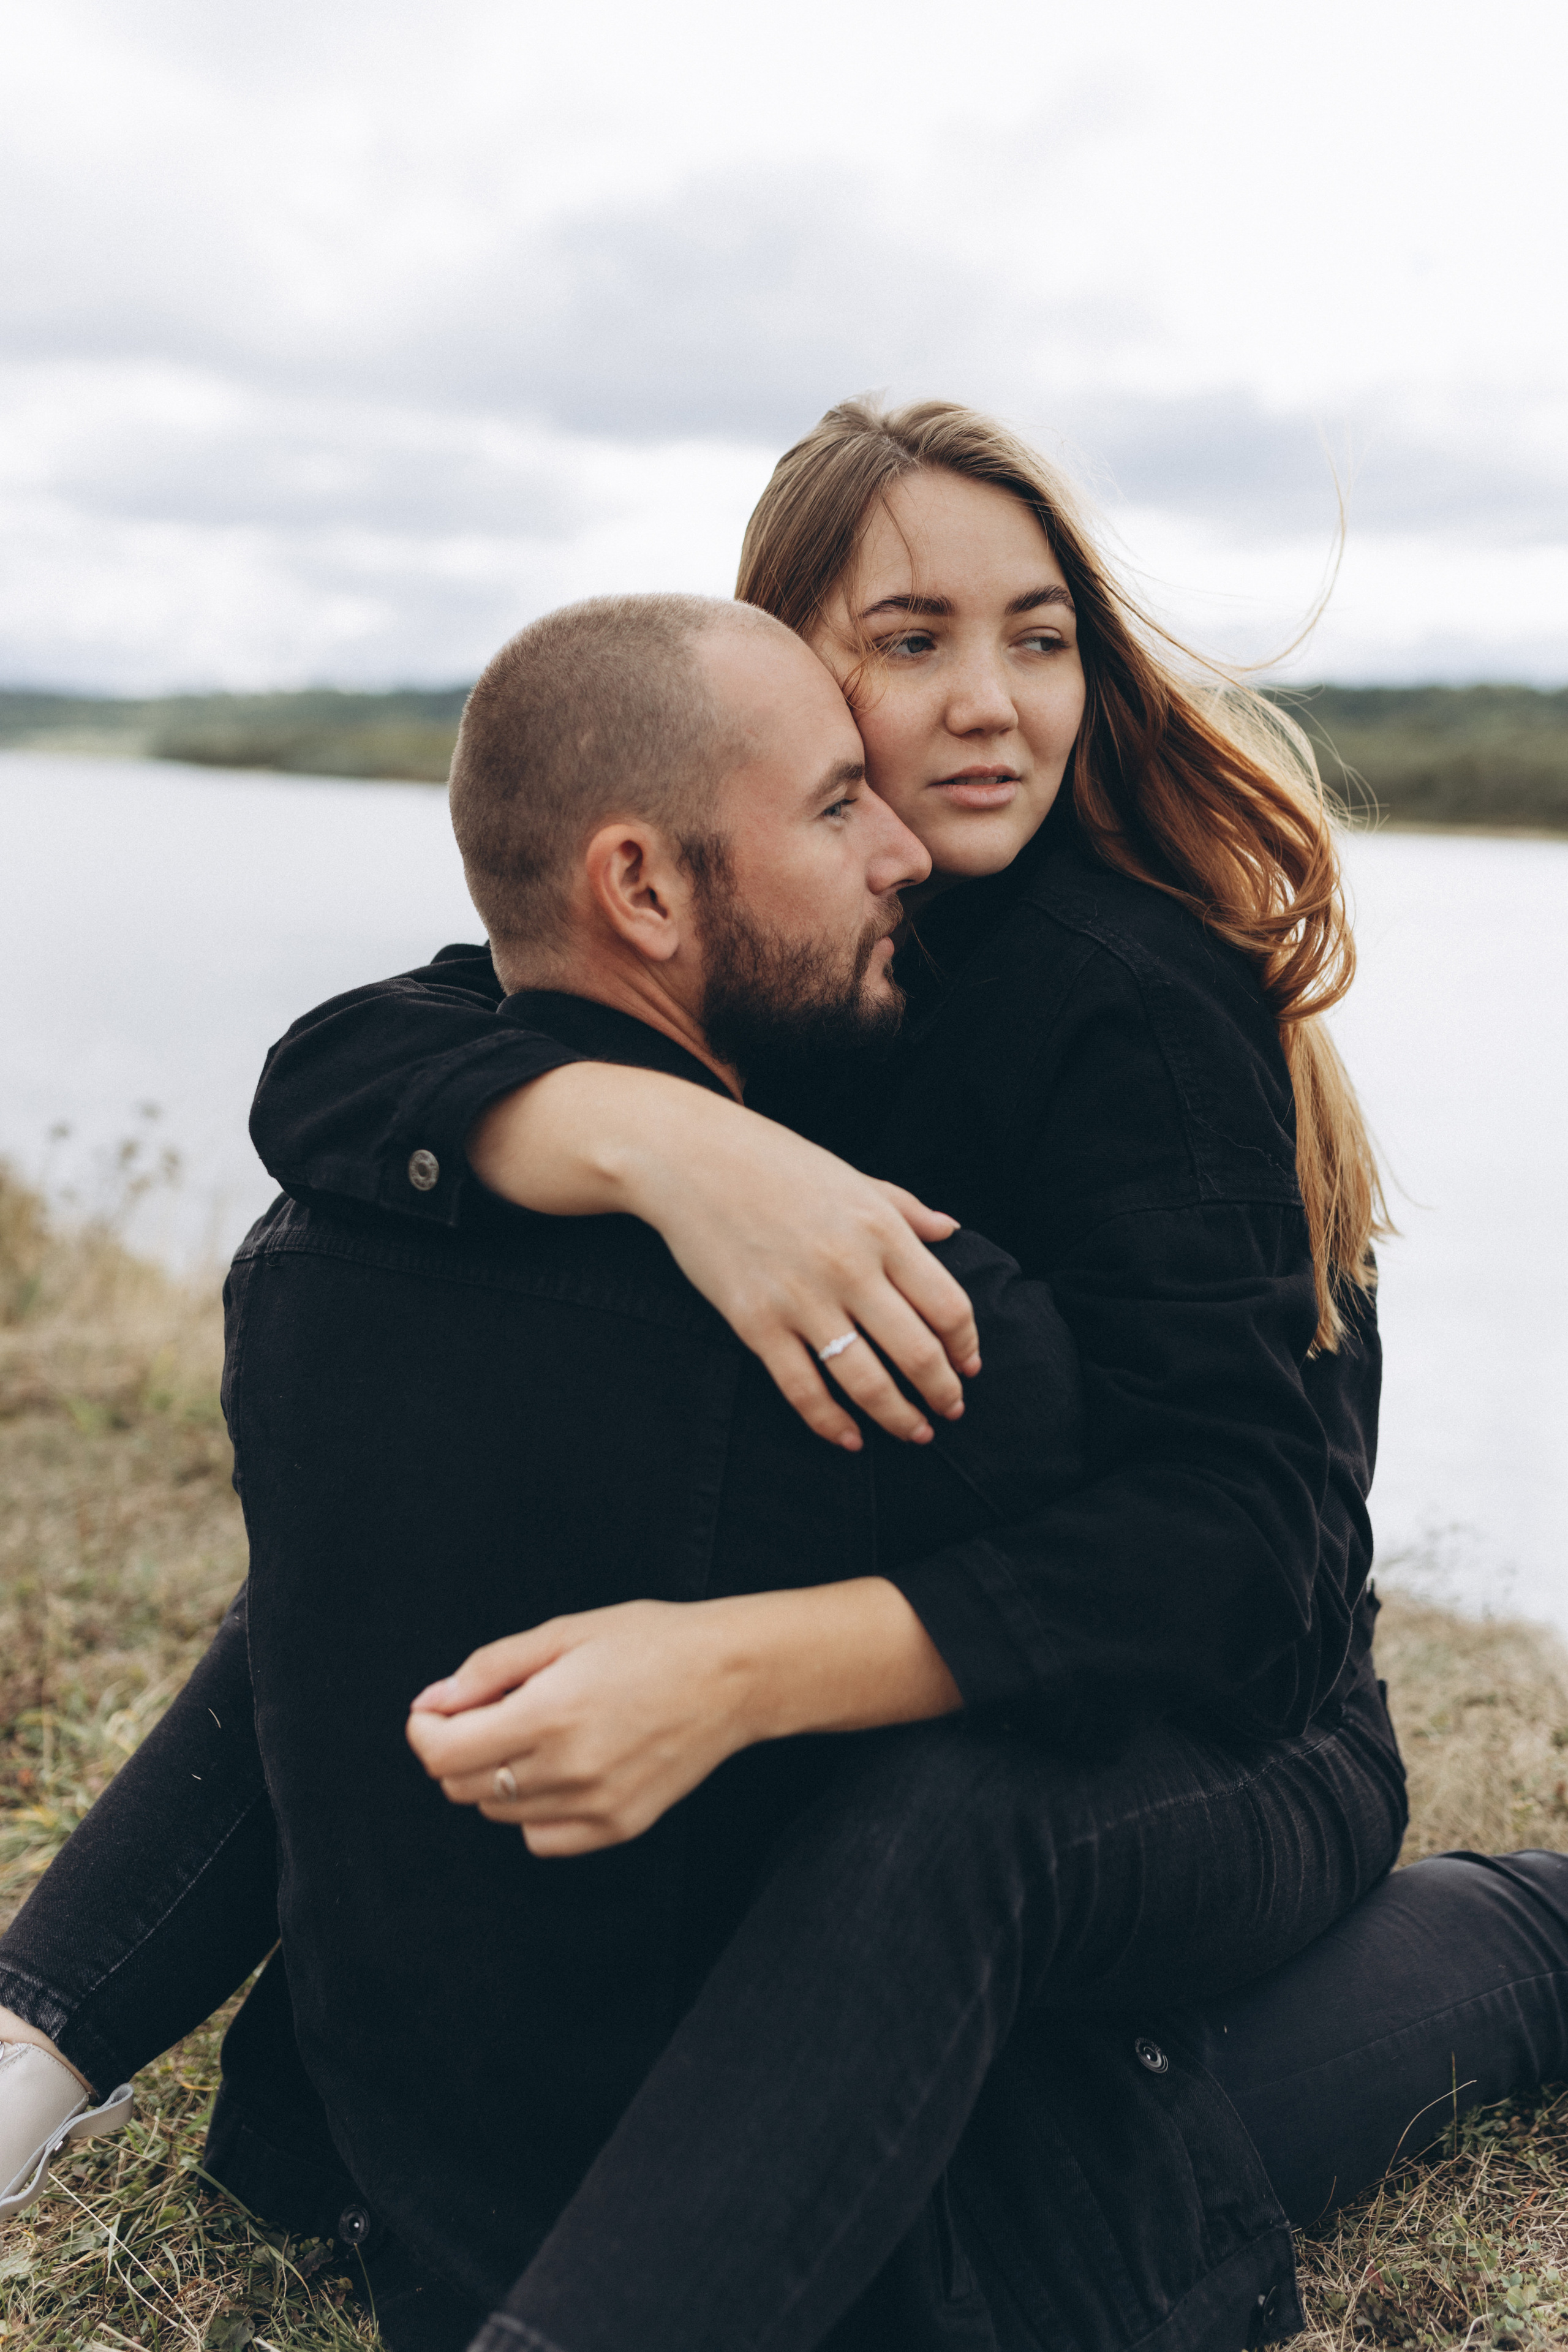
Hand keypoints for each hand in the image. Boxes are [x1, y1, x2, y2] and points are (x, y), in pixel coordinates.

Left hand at [406, 1582, 960, 1857]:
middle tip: (487, 1712)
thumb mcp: (564, 1632)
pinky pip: (541, 1838)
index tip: (435, 1709)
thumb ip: (490, 1669)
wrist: (732, 1676)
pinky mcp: (617, 1827)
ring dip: (495, 1777)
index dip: (424, 1730)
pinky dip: (533, 1811)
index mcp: (547, 1714)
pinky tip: (559, 1770)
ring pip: (498, 1813)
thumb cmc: (650, 1641)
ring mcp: (594, 1806)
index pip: (442, 1753)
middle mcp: (566, 1769)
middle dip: (456, 1748)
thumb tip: (432, 1701)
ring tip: (535, 1732)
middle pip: (462, 1787)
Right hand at [470, 1066, 980, 1450]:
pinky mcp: (756, 1324)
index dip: (966, 1345)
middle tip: (951, 1410)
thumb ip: (905, 1208)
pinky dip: (832, 1424)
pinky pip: (804, 1390)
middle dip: (943, 1391)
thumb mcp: (851, 1175)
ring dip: (899, 1417)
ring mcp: (800, 1300)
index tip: (970, 1364)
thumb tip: (950, 1231)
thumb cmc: (774, 1161)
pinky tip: (851, 1438)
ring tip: (914, 1432)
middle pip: (917, 1352)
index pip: (948, 1305)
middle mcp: (849, 1268)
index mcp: (881, 1229)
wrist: (688, 1158)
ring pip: (866, 1381)